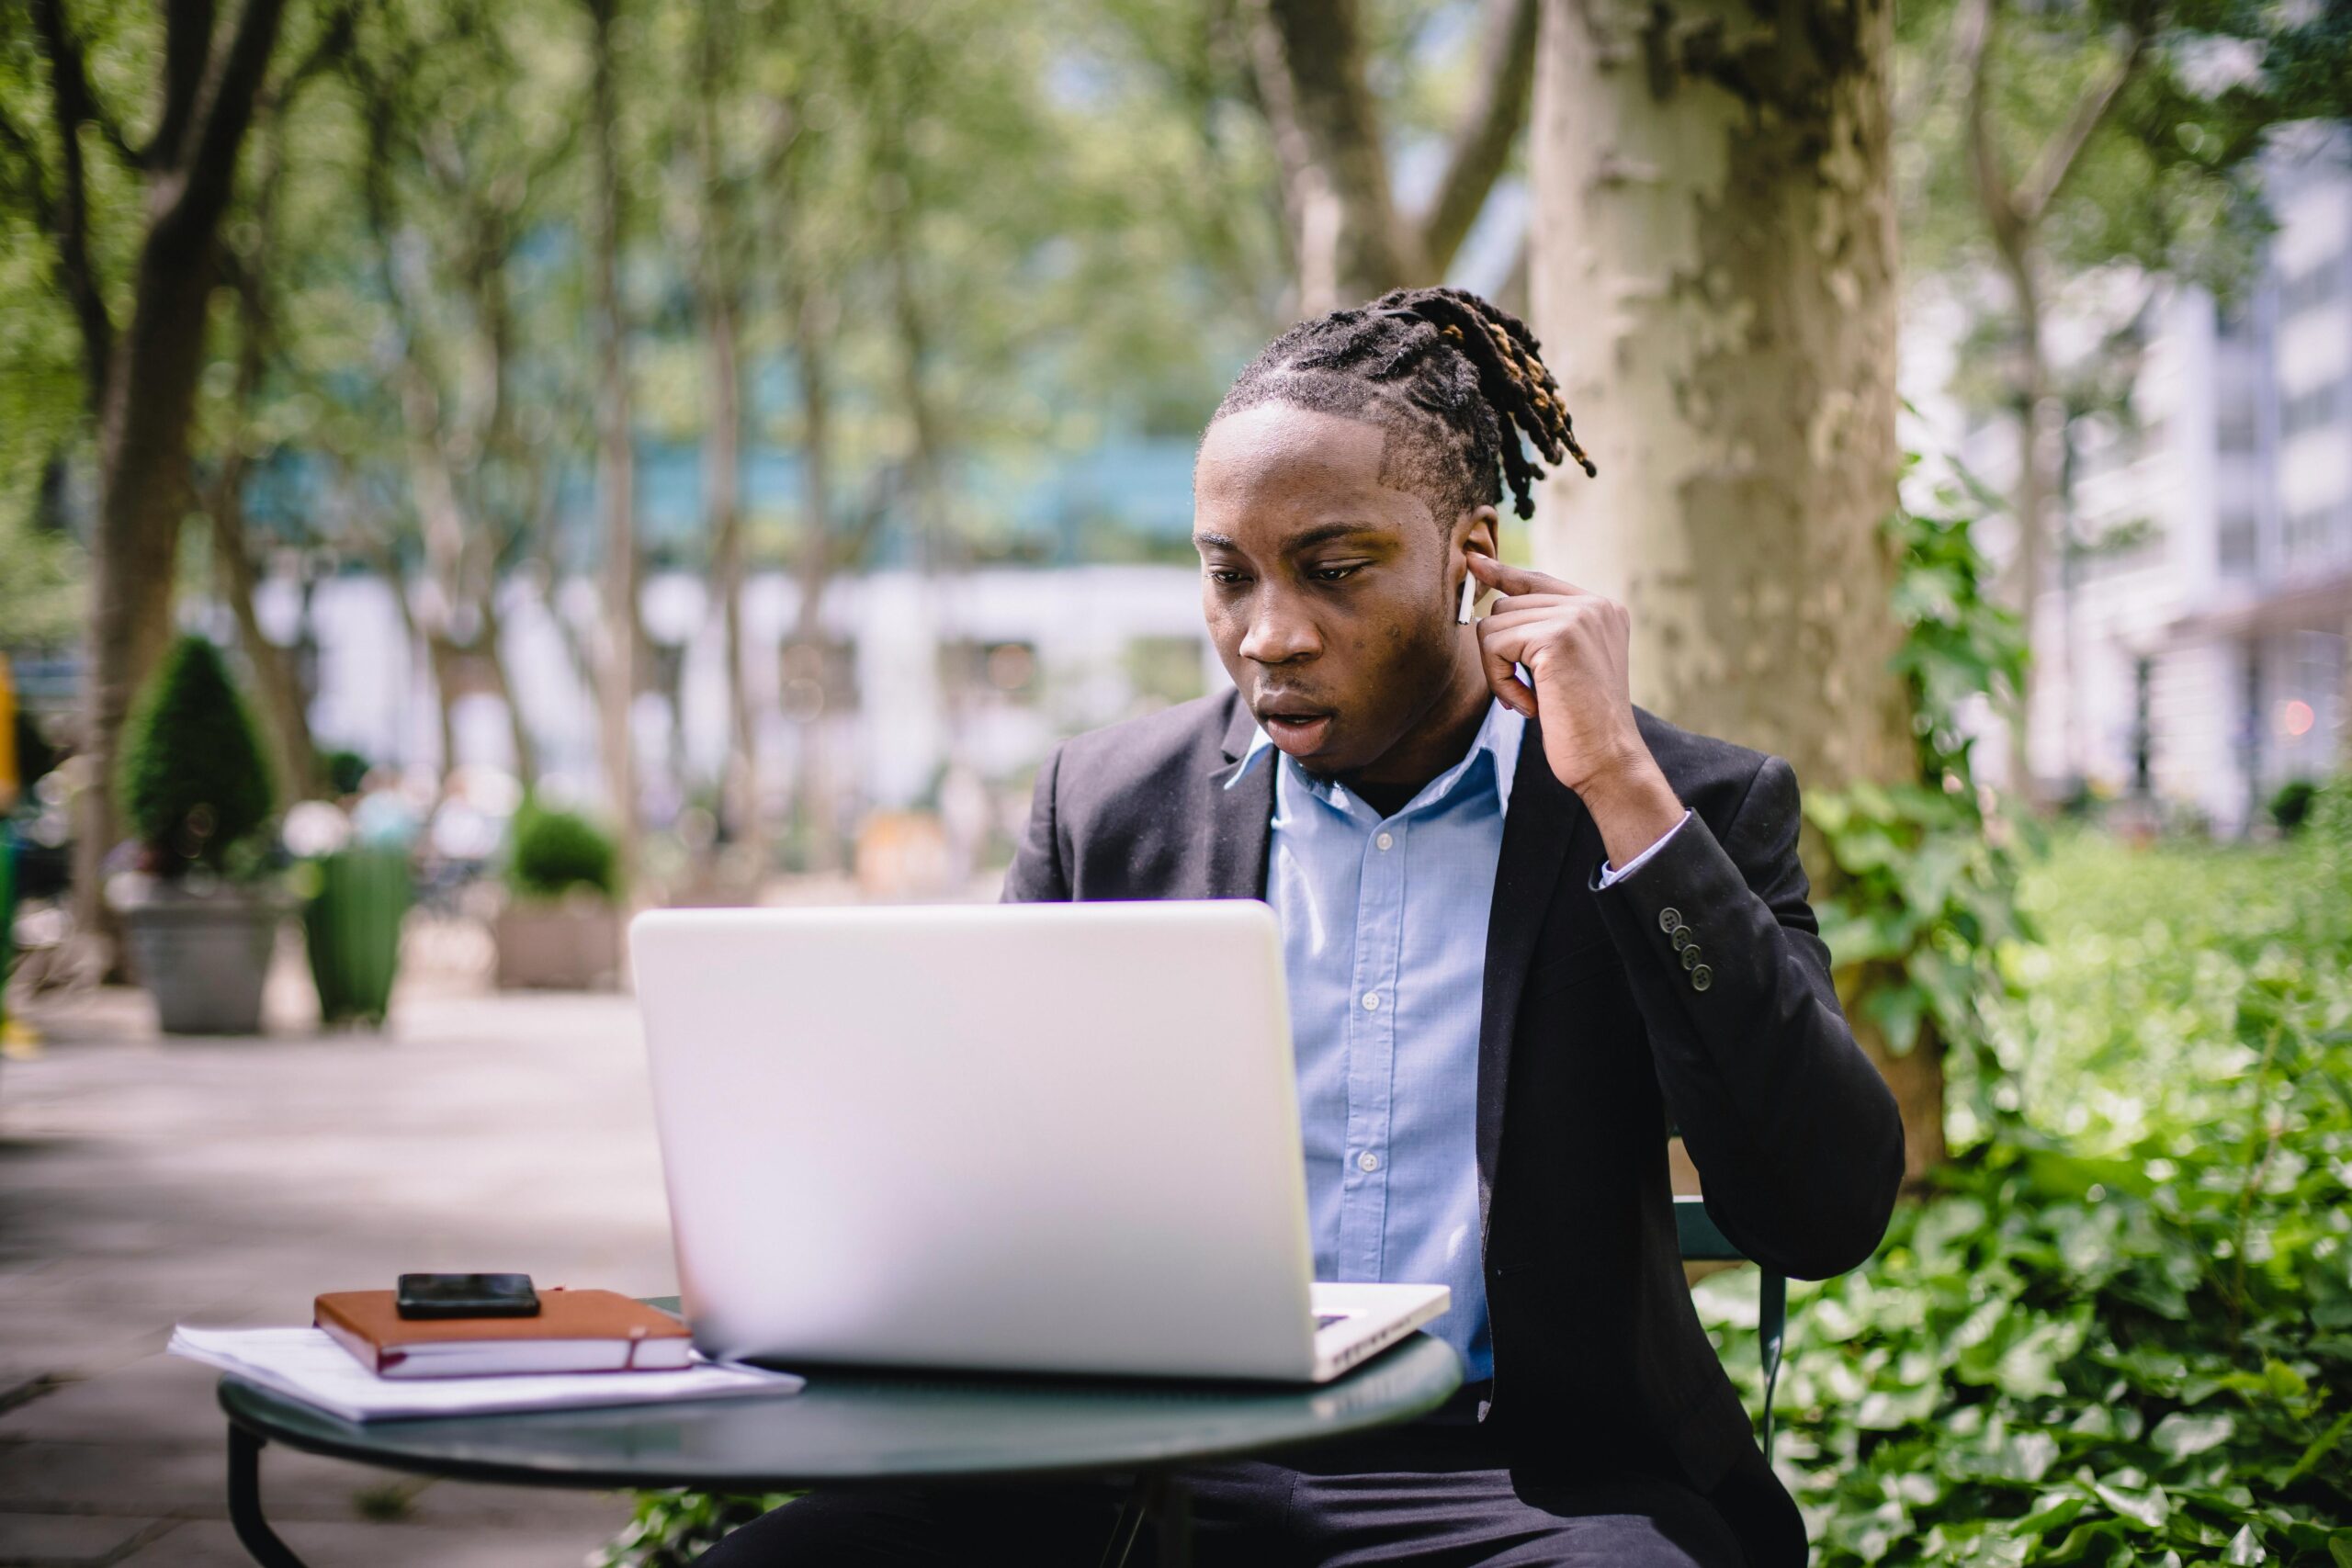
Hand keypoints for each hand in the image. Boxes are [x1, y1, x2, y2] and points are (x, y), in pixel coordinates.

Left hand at [1466, 554, 1684, 864]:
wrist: (1609, 760)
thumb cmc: (1583, 725)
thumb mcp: (1566, 668)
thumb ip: (1542, 632)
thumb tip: (1493, 600)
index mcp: (1602, 609)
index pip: (1539, 581)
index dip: (1503, 574)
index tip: (1476, 563)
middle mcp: (1593, 605)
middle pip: (1507, 605)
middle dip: (1501, 653)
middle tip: (1524, 693)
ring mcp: (1577, 617)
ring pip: (1494, 624)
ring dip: (1498, 670)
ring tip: (1531, 700)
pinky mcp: (1557, 636)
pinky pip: (1495, 645)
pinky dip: (1500, 682)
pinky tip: (1530, 706)